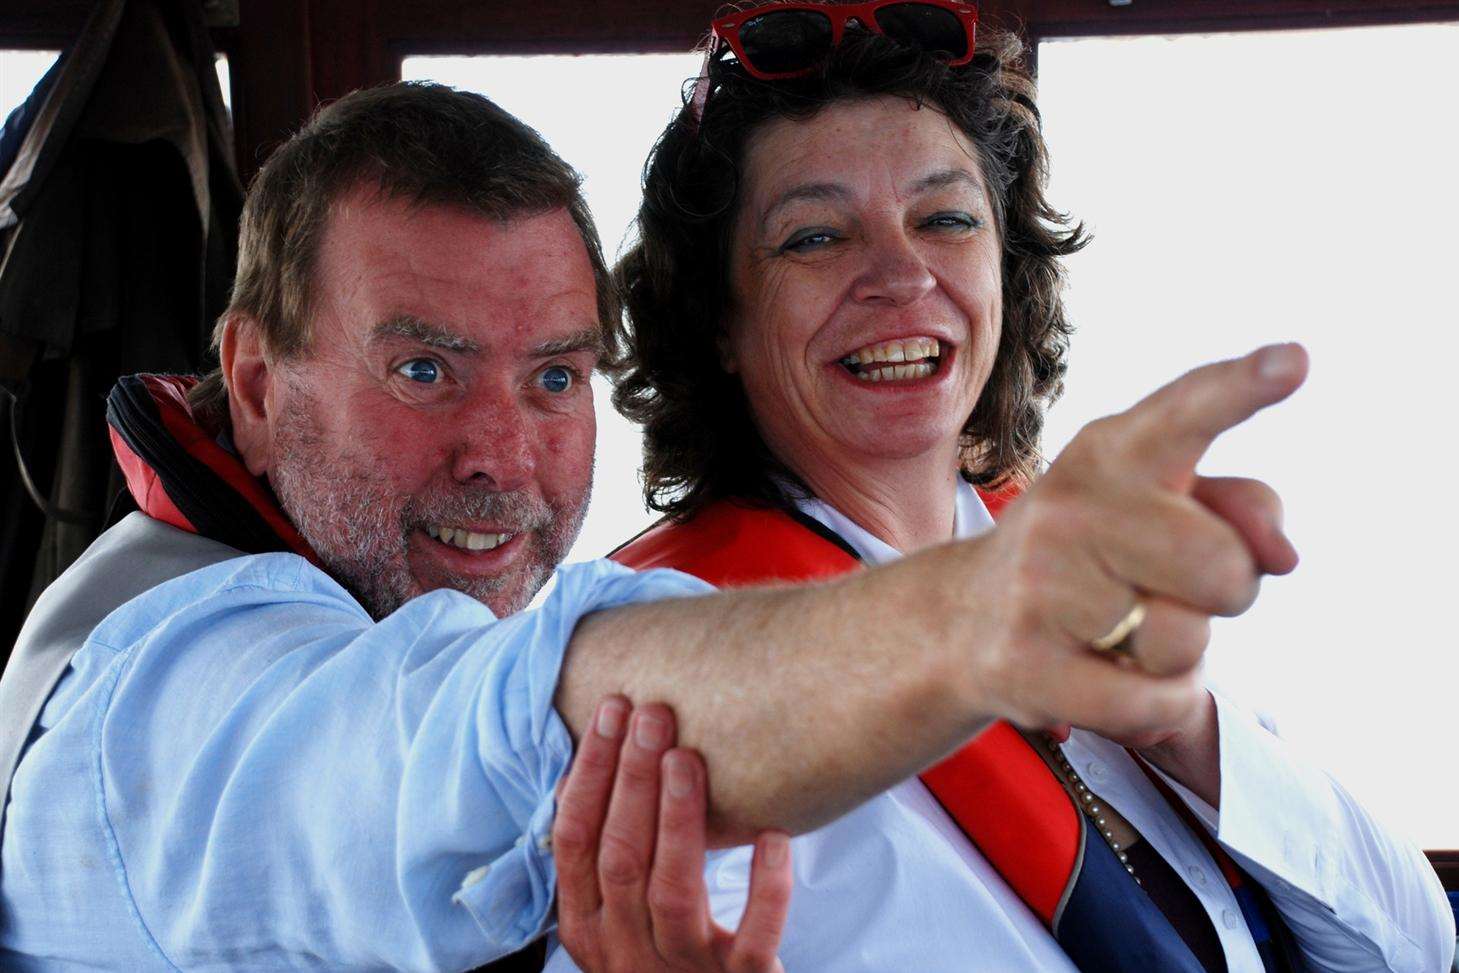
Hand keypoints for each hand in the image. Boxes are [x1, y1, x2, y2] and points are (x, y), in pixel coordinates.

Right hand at [552, 696, 791, 972]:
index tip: (613, 710)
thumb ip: (607, 856)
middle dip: (632, 780)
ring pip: (673, 891)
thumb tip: (592, 763)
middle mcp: (624, 950)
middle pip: (620, 857)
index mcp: (587, 925)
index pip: (575, 841)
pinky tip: (775, 838)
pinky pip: (750, 940)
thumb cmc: (661, 952)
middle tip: (653, 714)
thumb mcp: (619, 913)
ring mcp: (679, 970)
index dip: (591, 773)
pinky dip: (763, 890)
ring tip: (688, 758)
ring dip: (679, 819)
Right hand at [958, 343, 1307, 747]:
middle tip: (1165, 589)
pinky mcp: (1026, 666)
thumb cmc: (1091, 558)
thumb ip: (1241, 507)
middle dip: (1220, 593)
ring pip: (1186, 643)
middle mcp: (1069, 508)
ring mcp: (1040, 587)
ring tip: (1120, 633)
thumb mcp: (1159, 508)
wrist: (961, 619)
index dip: (1242, 388)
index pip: (1184, 412)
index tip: (1296, 360)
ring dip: (1177, 654)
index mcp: (1110, 453)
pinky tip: (1117, 681)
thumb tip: (1281, 555)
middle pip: (1222, 566)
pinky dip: (1160, 708)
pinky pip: (1154, 705)